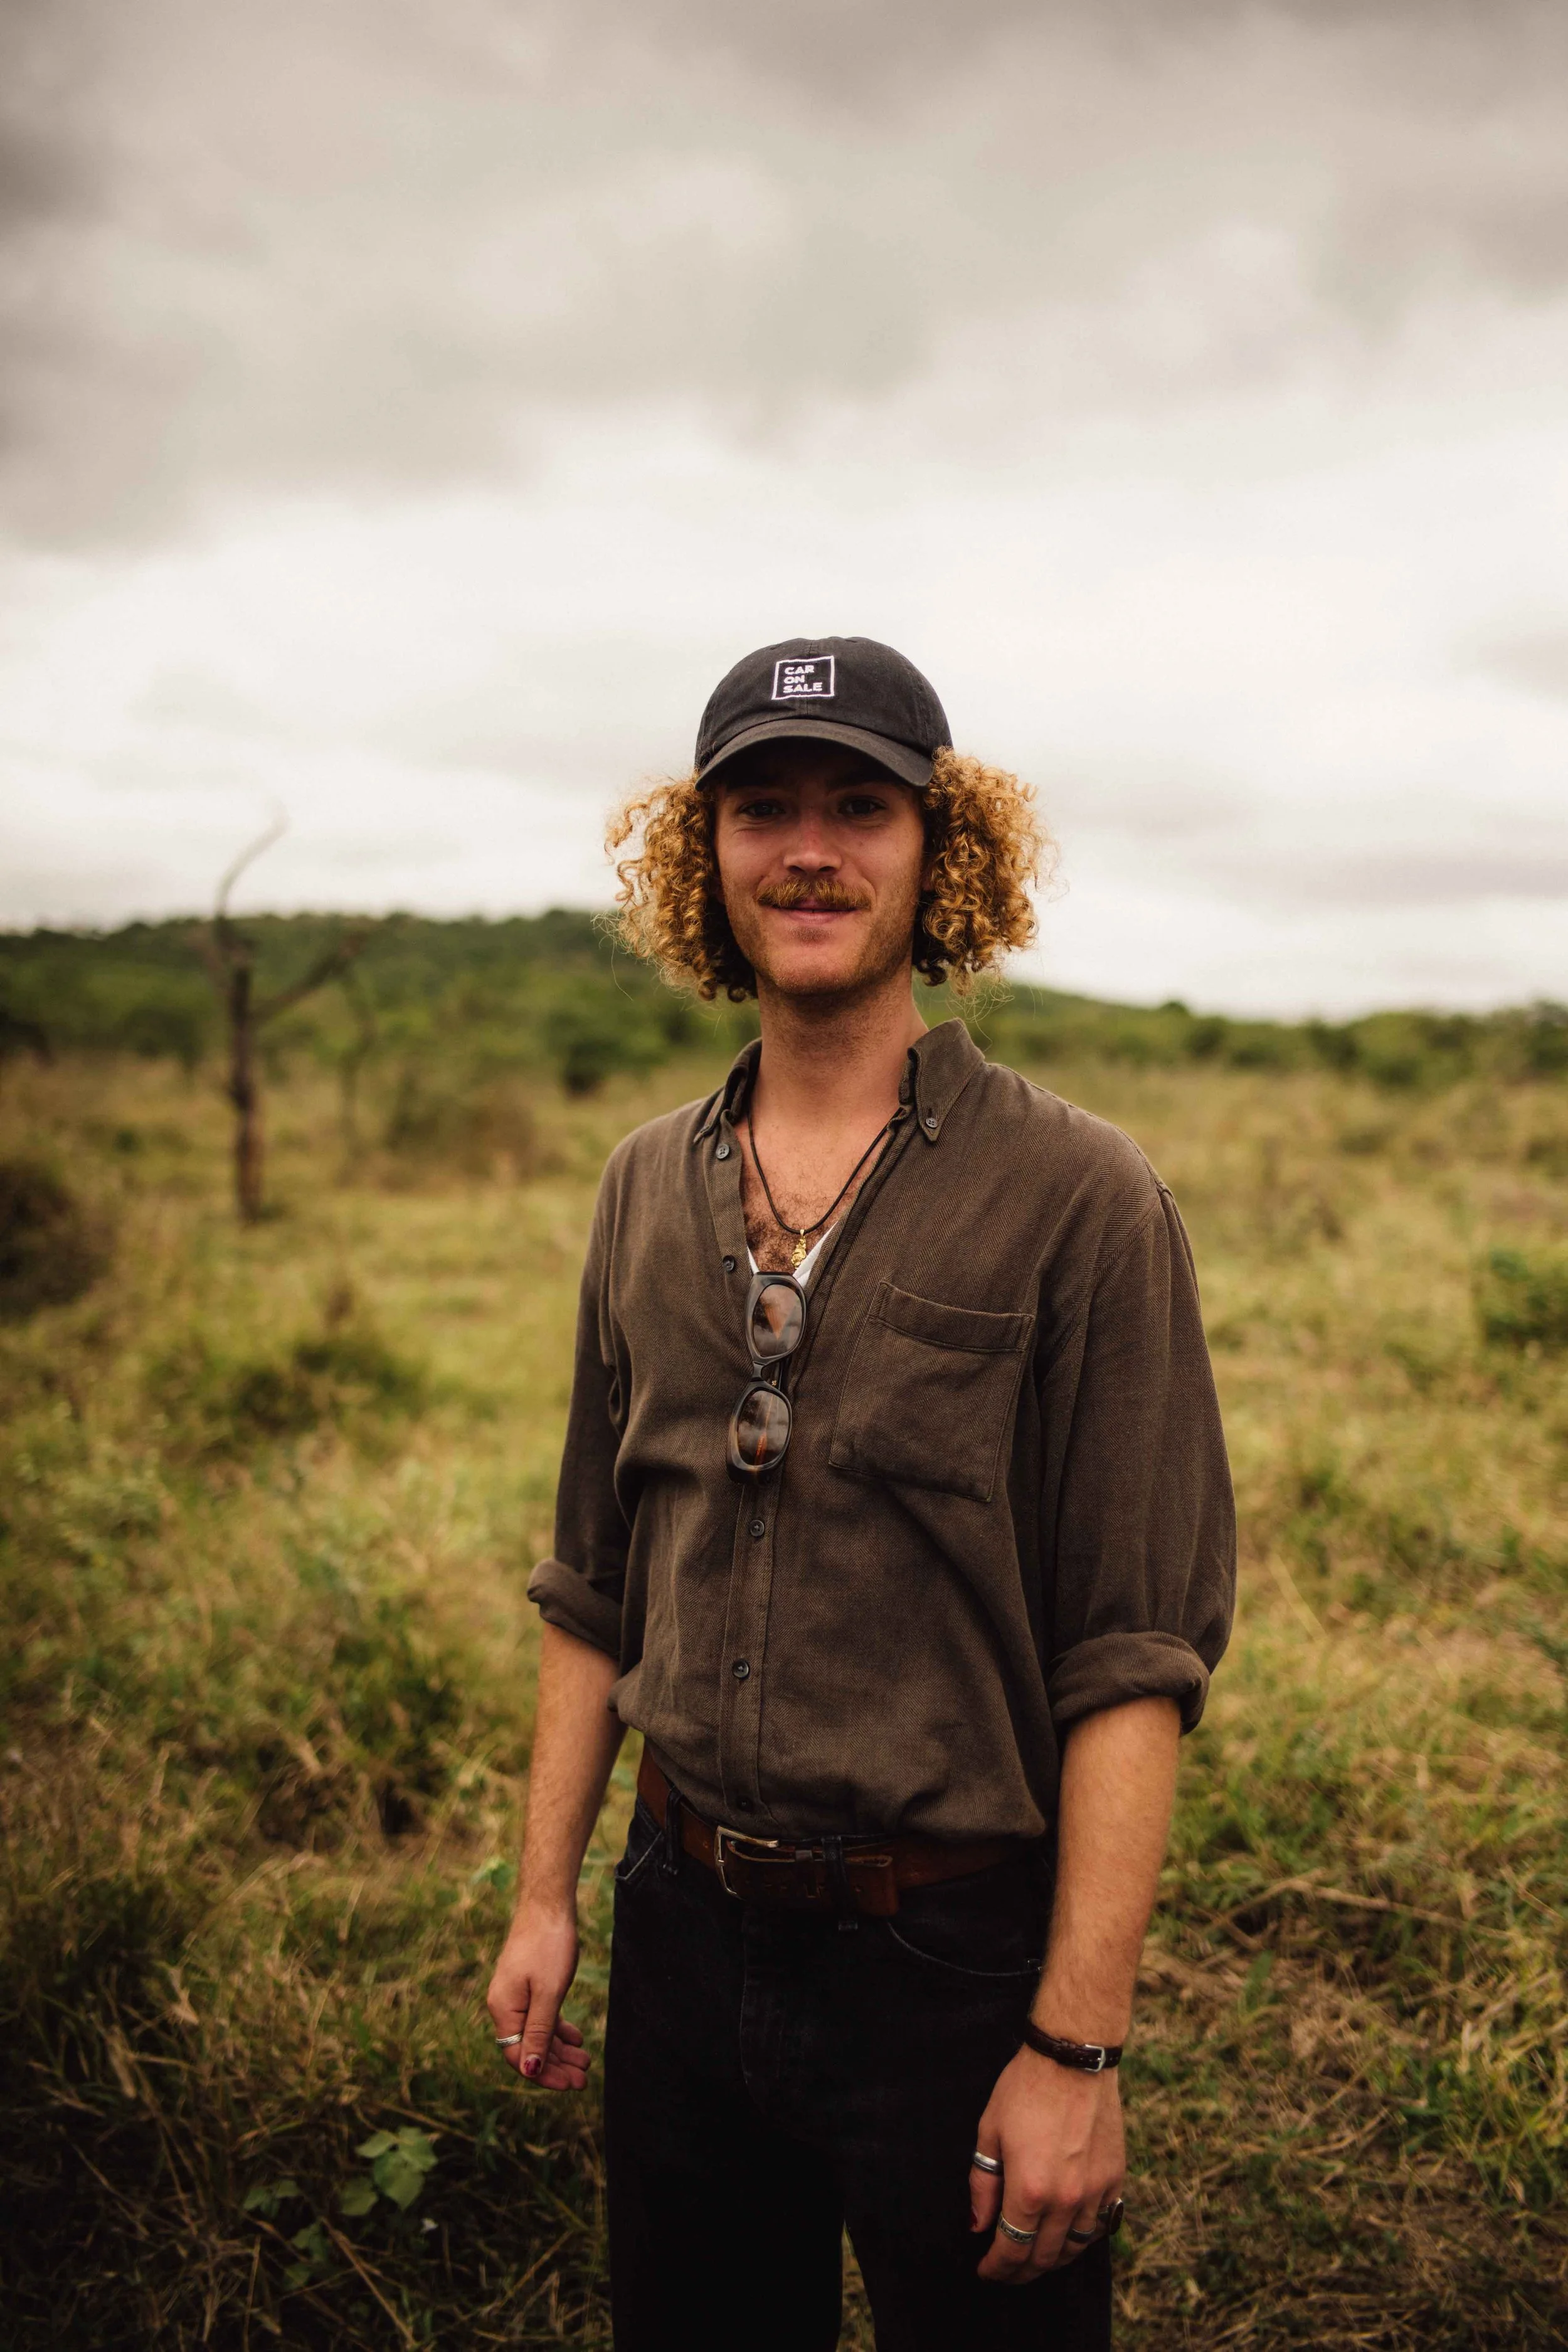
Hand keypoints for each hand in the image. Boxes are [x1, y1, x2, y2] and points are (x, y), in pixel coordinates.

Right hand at [486, 1903, 590, 2090]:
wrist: (548, 1904)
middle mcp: (505, 2006)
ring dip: (560, 2051)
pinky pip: (541, 2017)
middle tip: (584, 2080)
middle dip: (556, 2066)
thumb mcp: (548, 1992)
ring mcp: (516, 1995)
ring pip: (537, 2033)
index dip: (543, 2074)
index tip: (570, 2084)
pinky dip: (558, 2030)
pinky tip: (576, 2039)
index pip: (519, 2056)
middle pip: (529, 2048)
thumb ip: (538, 2031)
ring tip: (585, 2063)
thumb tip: (529, 2070)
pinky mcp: (528, 1985)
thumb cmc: (548, 1945)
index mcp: (504, 2009)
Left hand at [969, 2049, 1124, 2282]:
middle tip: (1007, 2271)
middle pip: (1044, 2257)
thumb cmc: (1025, 2089)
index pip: (1012, 2250)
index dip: (997, 2268)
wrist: (1073, 2058)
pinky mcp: (1115, 2179)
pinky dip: (1082, 2238)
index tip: (986, 2271)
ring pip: (1074, 2248)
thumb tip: (979, 2226)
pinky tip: (1068, 2235)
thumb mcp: (990, 2132)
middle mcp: (1066, 2200)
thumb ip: (983, 2184)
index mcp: (1030, 2190)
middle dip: (1021, 2271)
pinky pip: (1100, 2226)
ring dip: (1053, 2259)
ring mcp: (1095, 2192)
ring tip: (1035, 2258)